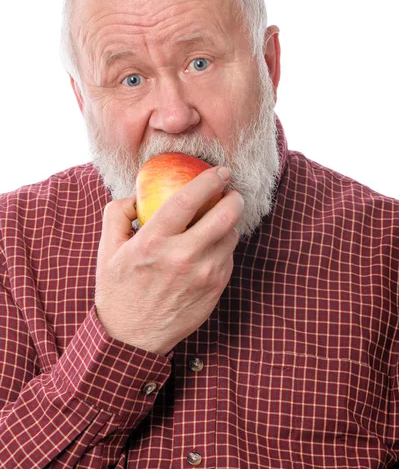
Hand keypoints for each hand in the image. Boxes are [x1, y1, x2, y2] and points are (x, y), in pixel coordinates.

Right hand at [95, 166, 243, 354]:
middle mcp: (183, 257)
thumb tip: (138, 193)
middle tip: (229, 192)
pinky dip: (223, 246)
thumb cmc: (118, 290)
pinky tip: (210, 247)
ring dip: (229, 223)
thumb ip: (119, 213)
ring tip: (216, 221)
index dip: (209, 180)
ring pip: (231, 236)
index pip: (188, 199)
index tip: (219, 171)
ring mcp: (203, 276)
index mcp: (154, 242)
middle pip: (225, 215)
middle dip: (233, 197)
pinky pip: (228, 258)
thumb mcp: (107, 249)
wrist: (132, 339)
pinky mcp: (215, 290)